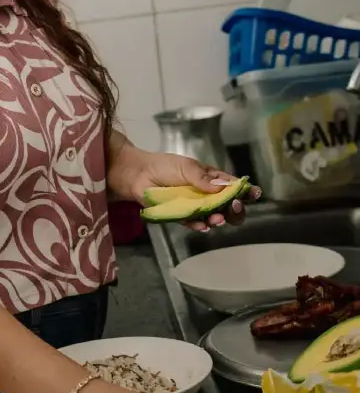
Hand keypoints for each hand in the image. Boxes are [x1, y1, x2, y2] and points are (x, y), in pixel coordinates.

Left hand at [109, 144, 261, 231]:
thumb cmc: (163, 166)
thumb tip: (223, 187)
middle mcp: (206, 194)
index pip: (233, 186)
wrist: (137, 175)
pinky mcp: (181, 215)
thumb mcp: (185, 166)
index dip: (245, 191)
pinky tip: (203, 226)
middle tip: (233, 207)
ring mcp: (194, 206)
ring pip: (214, 217)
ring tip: (217, 219)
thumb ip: (203, 178)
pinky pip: (194, 223)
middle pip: (228, 206)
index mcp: (211, 179)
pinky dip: (200, 225)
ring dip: (219, 219)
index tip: (254, 194)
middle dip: (235, 209)